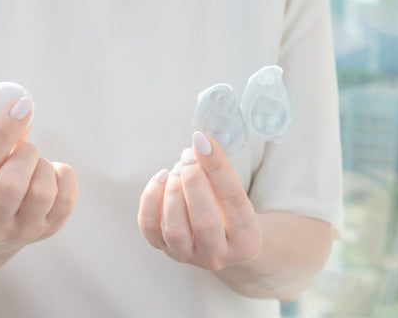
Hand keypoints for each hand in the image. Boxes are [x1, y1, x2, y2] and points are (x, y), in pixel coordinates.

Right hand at [0, 97, 78, 245]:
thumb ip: (0, 144)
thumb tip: (23, 110)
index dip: (4, 129)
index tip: (21, 105)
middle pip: (13, 182)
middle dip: (25, 154)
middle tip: (24, 150)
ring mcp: (22, 232)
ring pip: (43, 191)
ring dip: (43, 166)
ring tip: (34, 168)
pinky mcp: (49, 230)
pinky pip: (67, 196)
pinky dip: (62, 176)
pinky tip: (49, 177)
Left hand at [138, 132, 261, 270]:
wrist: (223, 242)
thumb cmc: (229, 210)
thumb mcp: (236, 193)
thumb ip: (220, 171)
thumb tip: (200, 142)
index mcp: (247, 240)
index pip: (233, 200)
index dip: (217, 167)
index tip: (203, 141)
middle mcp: (218, 255)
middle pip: (204, 220)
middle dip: (193, 180)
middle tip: (188, 156)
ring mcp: (189, 256)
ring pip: (174, 228)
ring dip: (173, 191)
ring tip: (177, 168)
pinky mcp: (166, 250)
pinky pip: (150, 228)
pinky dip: (150, 199)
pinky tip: (160, 179)